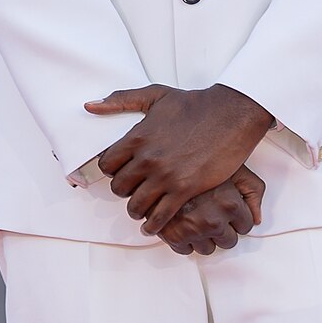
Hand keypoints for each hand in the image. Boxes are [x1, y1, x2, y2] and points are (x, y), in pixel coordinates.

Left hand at [85, 82, 275, 239]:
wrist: (230, 114)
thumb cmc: (194, 104)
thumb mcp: (155, 95)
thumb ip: (121, 100)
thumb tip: (90, 106)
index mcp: (136, 137)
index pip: (107, 164)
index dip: (111, 171)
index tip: (120, 172)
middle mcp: (147, 159)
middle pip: (119, 187)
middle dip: (124, 191)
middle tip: (133, 192)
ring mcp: (165, 176)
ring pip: (137, 205)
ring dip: (137, 211)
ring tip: (142, 211)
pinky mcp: (185, 188)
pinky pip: (161, 216)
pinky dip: (154, 225)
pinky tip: (153, 227)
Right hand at [158, 166, 264, 256]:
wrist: (164, 160)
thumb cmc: (198, 161)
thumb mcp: (235, 168)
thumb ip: (252, 191)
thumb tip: (257, 217)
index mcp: (230, 204)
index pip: (246, 226)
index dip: (238, 218)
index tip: (229, 211)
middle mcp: (212, 220)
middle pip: (228, 241)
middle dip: (223, 229)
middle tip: (213, 214)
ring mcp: (192, 229)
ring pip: (208, 249)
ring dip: (205, 237)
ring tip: (197, 218)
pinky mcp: (172, 235)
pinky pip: (185, 250)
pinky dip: (184, 240)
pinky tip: (183, 223)